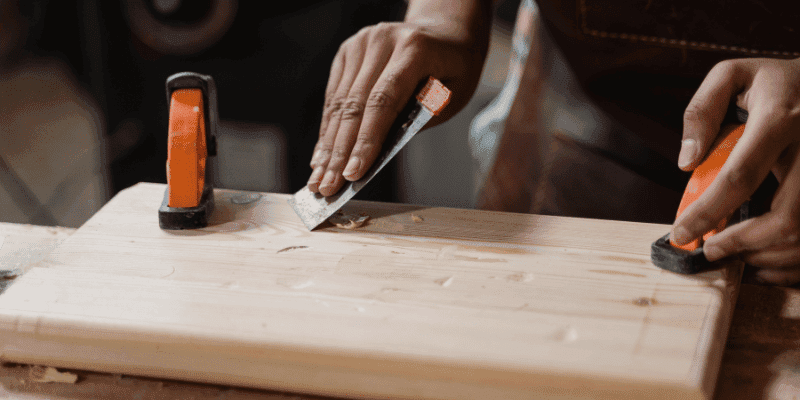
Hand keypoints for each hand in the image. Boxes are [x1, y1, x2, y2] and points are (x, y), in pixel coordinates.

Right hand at [307, 7, 489, 196]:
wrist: (444, 33)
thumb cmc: (452, 69)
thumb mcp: (453, 95)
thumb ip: (420, 119)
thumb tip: (379, 153)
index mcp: (414, 49)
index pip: (383, 101)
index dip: (366, 140)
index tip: (353, 174)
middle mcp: (381, 41)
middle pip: (354, 105)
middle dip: (339, 152)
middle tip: (328, 187)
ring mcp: (360, 44)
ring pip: (339, 104)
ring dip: (328, 146)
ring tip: (319, 180)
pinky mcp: (347, 53)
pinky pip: (333, 97)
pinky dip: (328, 130)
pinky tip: (320, 157)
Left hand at [671, 57, 799, 284]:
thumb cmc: (780, 82)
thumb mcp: (734, 75)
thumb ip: (701, 111)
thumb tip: (687, 161)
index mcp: (780, 119)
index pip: (739, 177)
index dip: (708, 212)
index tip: (682, 232)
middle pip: (785, 217)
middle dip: (743, 244)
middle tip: (711, 251)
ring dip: (767, 255)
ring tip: (736, 254)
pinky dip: (791, 259)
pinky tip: (765, 257)